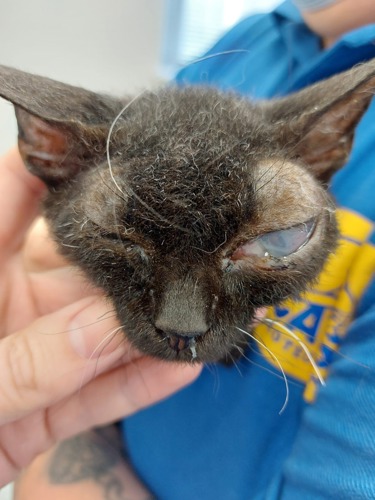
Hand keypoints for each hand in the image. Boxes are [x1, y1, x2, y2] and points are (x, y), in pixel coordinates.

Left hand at [0, 149, 200, 485]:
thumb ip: (31, 361)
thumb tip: (106, 330)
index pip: (11, 195)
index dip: (54, 162)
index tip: (108, 141)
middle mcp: (8, 305)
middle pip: (80, 265)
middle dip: (133, 253)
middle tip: (188, 236)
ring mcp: (35, 357)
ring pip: (102, 332)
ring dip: (150, 324)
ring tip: (203, 303)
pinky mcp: (50, 409)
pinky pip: (101, 394)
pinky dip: (141, 383)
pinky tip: (182, 365)